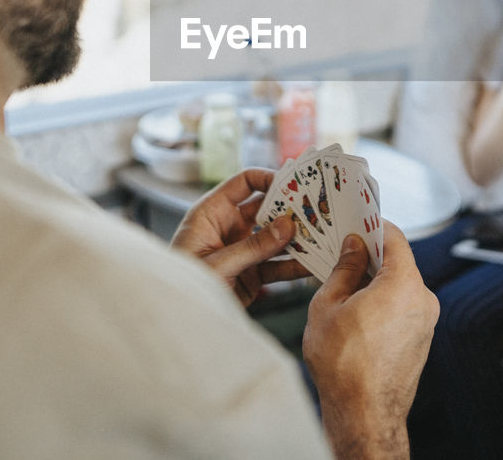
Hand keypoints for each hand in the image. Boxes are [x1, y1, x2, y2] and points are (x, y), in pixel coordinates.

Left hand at [170, 167, 310, 306]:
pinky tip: (312, 264)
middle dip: (291, 210)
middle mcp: (229, 228)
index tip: (294, 184)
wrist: (180, 321)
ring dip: (298, 238)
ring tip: (322, 237)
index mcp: (212, 213)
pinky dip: (295, 266)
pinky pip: (278, 265)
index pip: (243, 184)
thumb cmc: (184, 285)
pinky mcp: (252, 274)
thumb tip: (287, 226)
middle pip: (266, 210)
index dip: (268, 180)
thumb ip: (253, 246)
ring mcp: (242, 251)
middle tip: (316, 209)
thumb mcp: (218, 264)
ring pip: (276, 239)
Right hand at [303, 223, 439, 459]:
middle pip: (398, 262)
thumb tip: (353, 247)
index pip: (394, 237)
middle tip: (342, 251)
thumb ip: (344, 269)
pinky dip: (383, 301)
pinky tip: (357, 310)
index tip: (356, 220)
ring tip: (343, 284)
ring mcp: (426, 321)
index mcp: (404, 283)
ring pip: (400, 286)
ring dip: (375, 281)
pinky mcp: (422, 339)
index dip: (373, 224)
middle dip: (370, 255)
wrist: (364, 415)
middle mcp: (424, 299)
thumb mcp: (329, 305)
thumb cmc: (344, 365)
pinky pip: (403, 307)